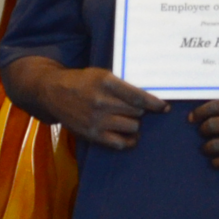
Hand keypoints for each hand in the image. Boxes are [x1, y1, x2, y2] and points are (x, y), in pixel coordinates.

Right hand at [43, 66, 168, 149]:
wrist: (53, 92)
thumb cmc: (82, 82)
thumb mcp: (101, 74)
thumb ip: (122, 85)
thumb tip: (148, 98)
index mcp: (106, 82)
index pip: (138, 96)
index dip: (154, 103)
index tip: (164, 107)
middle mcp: (102, 101)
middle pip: (137, 112)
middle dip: (140, 111)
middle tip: (135, 109)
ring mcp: (97, 120)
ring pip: (132, 127)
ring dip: (133, 123)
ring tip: (126, 119)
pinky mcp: (93, 134)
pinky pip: (120, 143)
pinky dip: (128, 140)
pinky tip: (127, 135)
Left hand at [190, 96, 218, 169]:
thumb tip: (216, 110)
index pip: (214, 106)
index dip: (199, 113)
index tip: (193, 118)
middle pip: (212, 126)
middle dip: (203, 131)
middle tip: (203, 133)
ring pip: (216, 145)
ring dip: (207, 147)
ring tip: (207, 148)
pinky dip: (217, 162)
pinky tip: (217, 161)